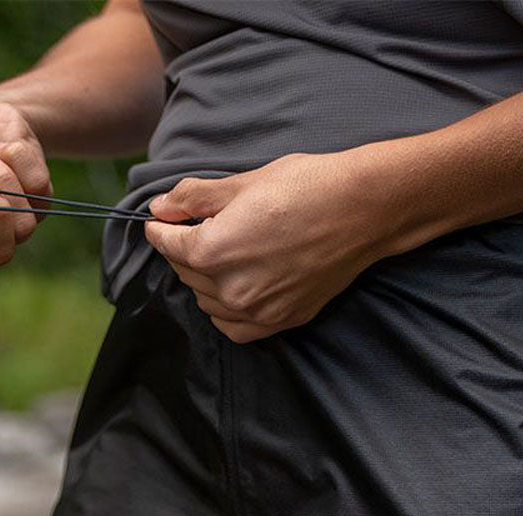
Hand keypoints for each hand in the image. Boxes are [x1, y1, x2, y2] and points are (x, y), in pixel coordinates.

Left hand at [142, 151, 386, 342]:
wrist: (362, 210)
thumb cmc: (307, 187)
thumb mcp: (242, 182)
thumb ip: (194, 199)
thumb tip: (160, 208)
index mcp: (213, 250)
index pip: (167, 244)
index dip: (160, 228)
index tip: (161, 220)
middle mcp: (231, 288)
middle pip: (186, 273)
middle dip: (183, 250)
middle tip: (196, 228)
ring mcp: (257, 310)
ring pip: (207, 302)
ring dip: (204, 280)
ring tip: (221, 255)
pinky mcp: (281, 320)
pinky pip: (235, 327)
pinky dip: (226, 311)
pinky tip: (233, 289)